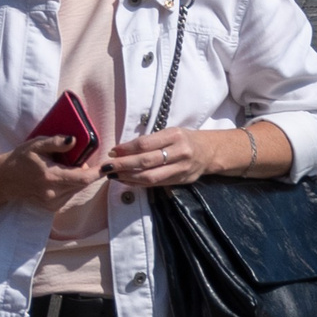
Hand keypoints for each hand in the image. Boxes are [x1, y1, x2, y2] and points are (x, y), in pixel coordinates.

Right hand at [0, 134, 92, 218]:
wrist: (4, 179)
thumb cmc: (20, 159)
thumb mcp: (35, 145)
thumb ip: (55, 142)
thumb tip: (74, 140)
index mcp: (51, 176)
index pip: (82, 178)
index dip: (98, 172)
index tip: (109, 166)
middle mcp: (53, 192)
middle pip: (82, 184)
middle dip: (87, 173)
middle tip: (81, 161)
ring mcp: (52, 202)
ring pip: (76, 190)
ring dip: (78, 179)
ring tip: (66, 168)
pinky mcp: (51, 207)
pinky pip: (69, 195)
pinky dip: (70, 186)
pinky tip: (60, 178)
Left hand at [105, 127, 248, 189]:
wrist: (209, 152)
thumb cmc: (183, 139)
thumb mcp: (168, 132)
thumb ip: (147, 141)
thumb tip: (119, 151)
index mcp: (175, 136)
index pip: (145, 144)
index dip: (126, 149)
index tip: (112, 151)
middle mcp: (180, 153)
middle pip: (146, 162)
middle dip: (123, 165)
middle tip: (106, 167)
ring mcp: (182, 169)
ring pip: (151, 177)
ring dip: (128, 177)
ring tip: (113, 175)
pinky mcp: (181, 181)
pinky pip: (156, 184)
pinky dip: (138, 183)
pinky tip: (126, 180)